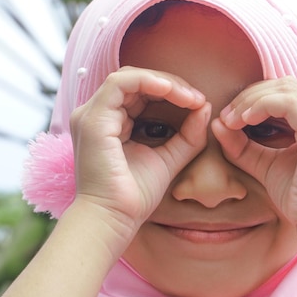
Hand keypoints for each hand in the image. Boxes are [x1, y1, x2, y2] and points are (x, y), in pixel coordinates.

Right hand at [69, 66, 209, 232]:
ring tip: (189, 95)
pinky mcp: (93, 118)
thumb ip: (188, 135)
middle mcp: (97, 115)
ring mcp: (91, 114)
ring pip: (129, 77)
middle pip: (136, 81)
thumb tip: (204, 106)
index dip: (171, 92)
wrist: (114, 219)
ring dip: (163, 82)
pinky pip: (121, 83)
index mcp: (110, 123)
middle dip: (170, 84)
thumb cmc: (135, 196)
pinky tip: (172, 92)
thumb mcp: (169, 158)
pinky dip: (149, 82)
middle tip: (197, 98)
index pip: (140, 93)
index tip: (198, 103)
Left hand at [212, 76, 296, 228]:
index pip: (290, 90)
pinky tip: (243, 121)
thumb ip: (243, 144)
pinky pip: (288, 103)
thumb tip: (217, 122)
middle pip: (287, 85)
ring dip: (251, 102)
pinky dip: (261, 107)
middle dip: (250, 96)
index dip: (256, 97)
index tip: (230, 116)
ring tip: (231, 119)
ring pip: (285, 90)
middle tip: (226, 115)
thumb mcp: (267, 164)